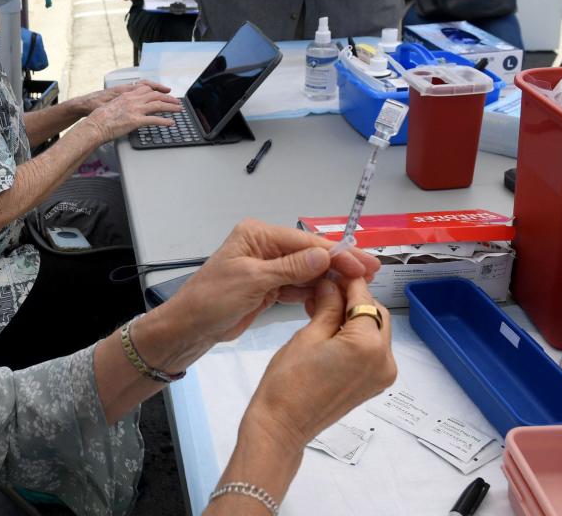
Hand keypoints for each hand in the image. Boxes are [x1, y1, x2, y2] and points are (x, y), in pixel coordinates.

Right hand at [69, 80, 171, 116]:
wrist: (95, 124)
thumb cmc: (99, 117)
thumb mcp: (112, 105)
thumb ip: (122, 104)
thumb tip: (127, 108)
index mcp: (127, 94)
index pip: (147, 88)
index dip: (158, 90)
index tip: (165, 93)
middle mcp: (133, 99)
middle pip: (155, 96)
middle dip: (168, 99)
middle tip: (176, 102)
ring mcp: (135, 109)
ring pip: (158, 105)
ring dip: (170, 107)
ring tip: (179, 110)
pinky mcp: (136, 120)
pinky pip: (154, 120)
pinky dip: (165, 121)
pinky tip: (171, 123)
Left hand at [162, 220, 380, 350]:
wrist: (189, 327)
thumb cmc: (213, 299)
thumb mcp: (252, 280)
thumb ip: (290, 268)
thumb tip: (325, 255)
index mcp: (257, 235)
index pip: (304, 242)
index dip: (336, 253)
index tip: (364, 263)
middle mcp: (263, 246)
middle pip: (309, 254)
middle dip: (339, 263)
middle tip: (372, 273)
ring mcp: (266, 267)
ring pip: (306, 271)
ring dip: (330, 278)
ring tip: (360, 286)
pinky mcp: (267, 288)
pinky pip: (297, 286)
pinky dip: (314, 292)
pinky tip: (335, 297)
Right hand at [239, 277, 395, 453]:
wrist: (282, 424)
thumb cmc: (288, 384)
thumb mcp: (307, 335)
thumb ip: (327, 306)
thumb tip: (332, 285)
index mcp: (368, 345)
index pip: (363, 298)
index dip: (347, 280)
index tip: (333, 268)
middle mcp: (383, 361)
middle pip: (375, 313)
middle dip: (352, 298)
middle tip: (325, 288)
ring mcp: (381, 375)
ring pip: (374, 330)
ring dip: (353, 315)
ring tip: (322, 307)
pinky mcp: (373, 384)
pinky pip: (370, 349)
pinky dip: (355, 335)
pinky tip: (329, 327)